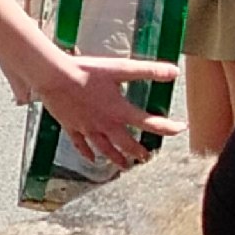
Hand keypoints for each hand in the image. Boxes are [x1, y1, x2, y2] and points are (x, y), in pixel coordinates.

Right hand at [35, 53, 183, 166]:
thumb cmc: (86, 71)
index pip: (150, 123)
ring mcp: (88, 128)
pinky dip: (87, 153)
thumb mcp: (121, 68)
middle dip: (139, 151)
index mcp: (119, 111)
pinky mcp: (72, 126)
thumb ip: (148, 71)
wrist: (54, 77)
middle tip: (147, 157)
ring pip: (105, 149)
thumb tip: (174, 72)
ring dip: (116, 158)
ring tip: (124, 166)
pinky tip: (91, 159)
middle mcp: (105, 124)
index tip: (180, 129)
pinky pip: (81, 145)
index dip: (168, 127)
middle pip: (126, 143)